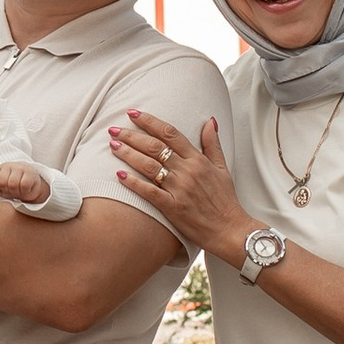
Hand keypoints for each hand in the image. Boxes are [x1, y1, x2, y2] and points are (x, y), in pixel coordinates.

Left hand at [0, 160, 50, 204]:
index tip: (3, 188)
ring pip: (13, 183)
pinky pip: (24, 185)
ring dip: (16, 191)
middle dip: (7, 190)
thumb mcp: (3, 189)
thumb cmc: (15, 187)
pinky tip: (26, 190)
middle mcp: (10, 166)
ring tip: (19, 191)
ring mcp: (21, 169)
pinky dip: (24, 191)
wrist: (33, 186)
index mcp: (1, 169)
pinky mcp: (31, 174)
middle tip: (12, 190)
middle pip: (2, 181)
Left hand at [108, 107, 253, 265]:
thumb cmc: (225, 200)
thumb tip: (210, 121)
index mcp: (198, 160)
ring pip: (149, 166)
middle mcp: (187, 171)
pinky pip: (150, 192)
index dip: (150, 121)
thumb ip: (212, 144)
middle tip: (114, 130)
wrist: (230, 230)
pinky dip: (134, 183)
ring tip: (113, 146)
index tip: (133, 113)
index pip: (170, 133)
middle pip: (155, 147)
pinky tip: (119, 175)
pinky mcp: (173, 207)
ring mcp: (179, 189)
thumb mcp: (222, 168)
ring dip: (129, 154)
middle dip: (132, 136)